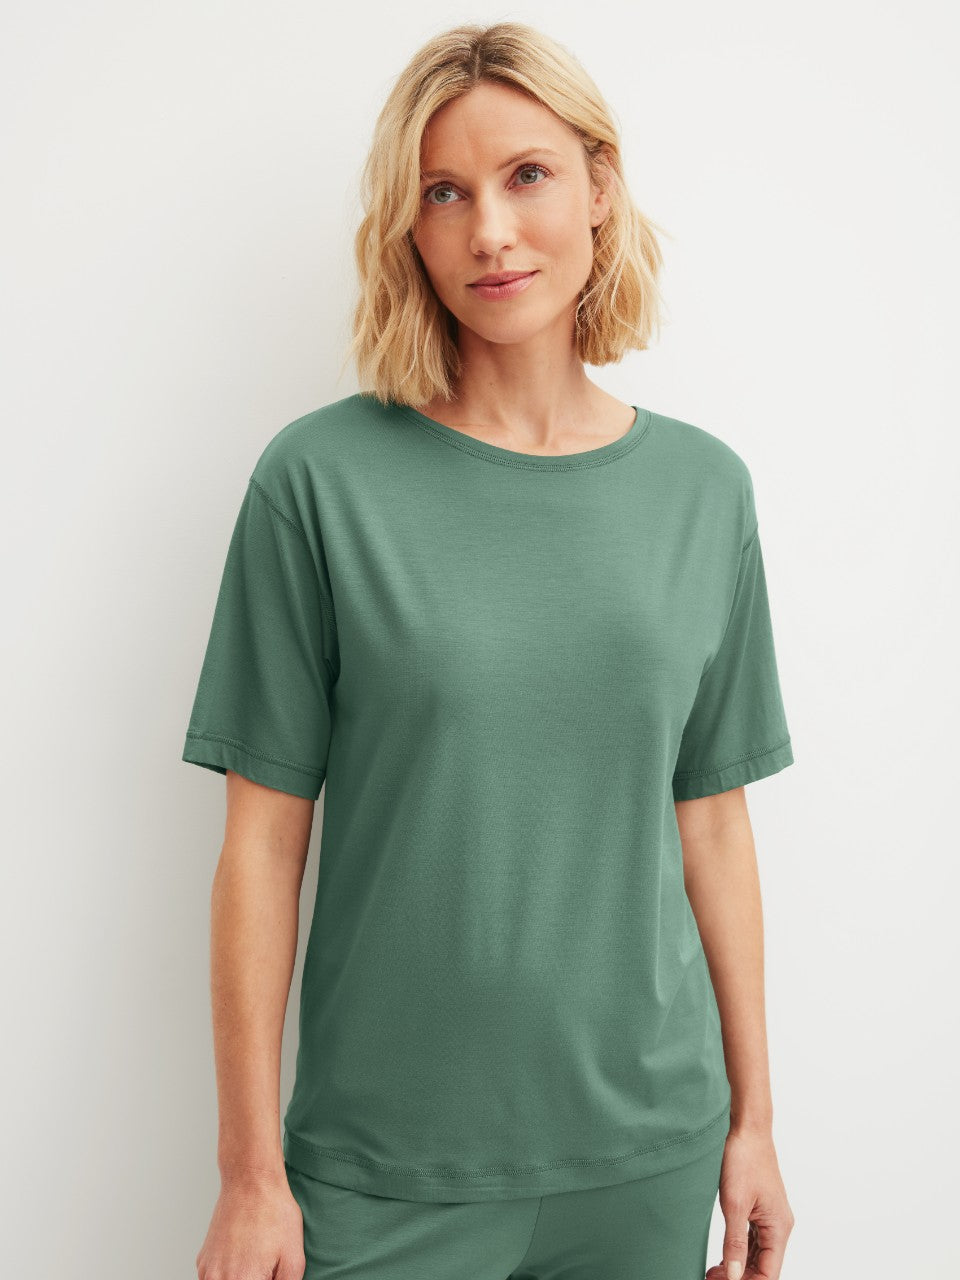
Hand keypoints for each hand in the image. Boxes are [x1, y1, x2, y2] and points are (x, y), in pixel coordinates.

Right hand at [196, 1166, 305, 1279]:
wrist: (250, 1180)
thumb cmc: (273, 1212)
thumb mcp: (294, 1257)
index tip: (269, 1276)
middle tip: (265, 1269)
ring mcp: (207, 1272)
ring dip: (240, 1279)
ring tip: (256, 1263)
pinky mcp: (203, 1262)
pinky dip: (228, 1277)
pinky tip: (245, 1261)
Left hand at [705, 1125, 794, 1279]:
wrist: (746, 1128)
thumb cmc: (743, 1159)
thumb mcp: (734, 1204)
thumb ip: (735, 1243)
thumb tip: (735, 1276)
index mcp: (779, 1228)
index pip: (769, 1274)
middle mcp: (779, 1226)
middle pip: (764, 1267)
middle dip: (741, 1277)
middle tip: (712, 1278)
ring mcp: (770, 1218)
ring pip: (759, 1255)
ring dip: (739, 1267)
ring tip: (714, 1272)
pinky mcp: (760, 1209)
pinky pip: (754, 1240)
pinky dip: (740, 1251)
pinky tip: (724, 1257)